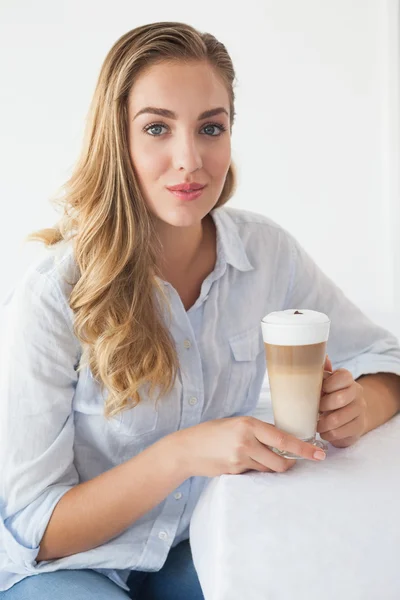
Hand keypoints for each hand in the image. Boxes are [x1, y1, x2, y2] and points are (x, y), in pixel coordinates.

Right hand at [173, 416, 326, 478]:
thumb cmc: (212, 433)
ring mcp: (240, 458)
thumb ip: (257, 431)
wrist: (187, 449)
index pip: (284, 439)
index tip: (319, 454)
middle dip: (288, 464)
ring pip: (269, 469)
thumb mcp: (236, 424)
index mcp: (249, 424)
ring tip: (255, 457)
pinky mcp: (235, 471)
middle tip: (289, 462)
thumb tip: (281, 440)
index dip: (304, 448)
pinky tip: (240, 461)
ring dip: (269, 466)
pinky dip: (255, 469)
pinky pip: (255, 474)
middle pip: (281, 461)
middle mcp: (246, 441)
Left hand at [317, 356, 367, 447]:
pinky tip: (323, 431)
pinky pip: (339, 433)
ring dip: (322, 423)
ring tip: (315, 423)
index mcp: (347, 378)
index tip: (319, 390)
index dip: (328, 385)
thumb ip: (321, 371)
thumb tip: (324, 356)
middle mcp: (357, 392)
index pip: (343, 377)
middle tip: (314, 409)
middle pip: (340, 399)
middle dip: (322, 406)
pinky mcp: (359, 427)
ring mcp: (360, 410)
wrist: (350, 414)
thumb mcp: (325, 382)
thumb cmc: (331, 394)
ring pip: (338, 419)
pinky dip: (327, 433)